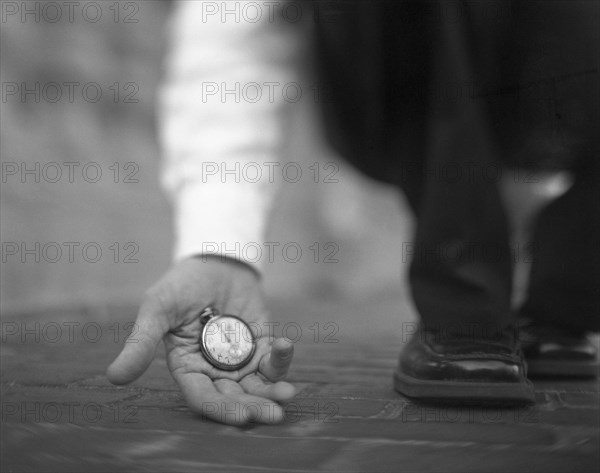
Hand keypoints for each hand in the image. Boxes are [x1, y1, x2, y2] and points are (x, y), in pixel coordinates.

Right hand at [106, 256, 295, 424]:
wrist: (214, 259)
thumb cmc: (181, 284)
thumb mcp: (157, 309)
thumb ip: (141, 342)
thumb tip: (114, 377)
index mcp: (186, 368)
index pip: (203, 397)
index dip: (221, 408)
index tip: (242, 415)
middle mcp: (213, 370)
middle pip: (234, 398)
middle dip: (253, 408)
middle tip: (273, 415)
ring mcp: (239, 359)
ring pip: (257, 386)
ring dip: (272, 392)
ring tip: (287, 395)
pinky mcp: (260, 344)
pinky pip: (272, 359)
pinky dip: (280, 357)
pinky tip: (284, 345)